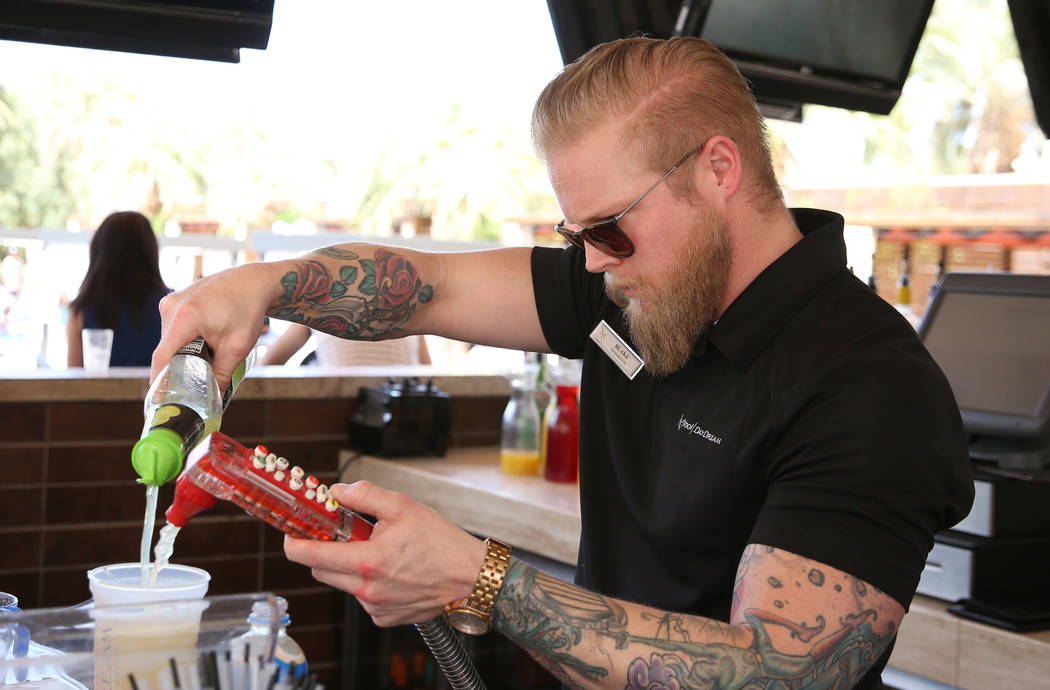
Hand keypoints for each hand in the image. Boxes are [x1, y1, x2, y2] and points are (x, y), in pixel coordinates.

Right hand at [151, 262, 282, 388]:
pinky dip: (185, 340)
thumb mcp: (237, 348)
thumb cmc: (249, 310)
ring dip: (183, 352)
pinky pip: (174, 328)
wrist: (254, 282)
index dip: (160, 382)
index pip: (162, 357)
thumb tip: (212, 402)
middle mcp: (172, 306)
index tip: (159, 401)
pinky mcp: (175, 300)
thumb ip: (221, 375)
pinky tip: (204, 343)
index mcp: (184, 317)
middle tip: (192, 386)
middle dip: (178, 368)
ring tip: (205, 358)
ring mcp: (171, 301)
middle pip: (166, 349)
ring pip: (170, 339)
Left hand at [284, 481, 486, 626]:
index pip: (310, 556)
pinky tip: (392, 571)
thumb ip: (365, 495)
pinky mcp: (385, 618)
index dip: (294, 543)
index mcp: (368, 561)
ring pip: (343, 584)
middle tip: (345, 535)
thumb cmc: (441, 542)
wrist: (470, 577)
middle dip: (326, 552)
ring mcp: (375, 607)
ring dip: (350, 567)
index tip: (291, 533)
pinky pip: (362, 597)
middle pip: (322, 571)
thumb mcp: (403, 506)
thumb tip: (337, 492)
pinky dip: (368, 583)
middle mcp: (367, 590)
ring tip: (380, 552)